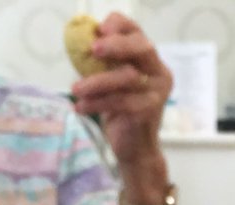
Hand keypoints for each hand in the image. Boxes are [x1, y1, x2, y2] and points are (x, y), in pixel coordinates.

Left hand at [70, 13, 172, 166]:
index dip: (120, 26)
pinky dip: (97, 103)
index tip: (99, 29)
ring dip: (97, 82)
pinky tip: (80, 107)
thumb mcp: (111, 84)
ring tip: (75, 89)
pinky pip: (121, 101)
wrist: (134, 149)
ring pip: (128, 77)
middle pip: (142, 48)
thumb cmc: (120, 113)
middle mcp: (159, 73)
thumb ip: (102, 65)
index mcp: (150, 62)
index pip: (137, 34)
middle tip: (93, 49)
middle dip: (116, 45)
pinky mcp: (150, 111)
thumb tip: (78, 45)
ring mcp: (157, 92)